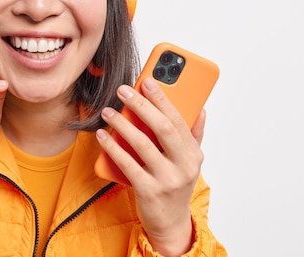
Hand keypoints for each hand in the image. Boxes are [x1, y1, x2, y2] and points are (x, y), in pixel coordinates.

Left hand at [96, 78, 204, 256]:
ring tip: (108, 111)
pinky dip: (113, 147)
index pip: (178, 119)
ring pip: (142, 144)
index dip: (163, 98)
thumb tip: (201, 108)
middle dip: (141, 105)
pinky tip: (103, 136)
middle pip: (161, 128)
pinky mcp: (148, 191)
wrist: (170, 223)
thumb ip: (194, 135)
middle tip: (123, 90)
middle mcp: (184, 165)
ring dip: (122, 124)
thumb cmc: (176, 184)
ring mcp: (167, 179)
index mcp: (193, 153)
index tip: (147, 80)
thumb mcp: (190, 161)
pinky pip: (127, 164)